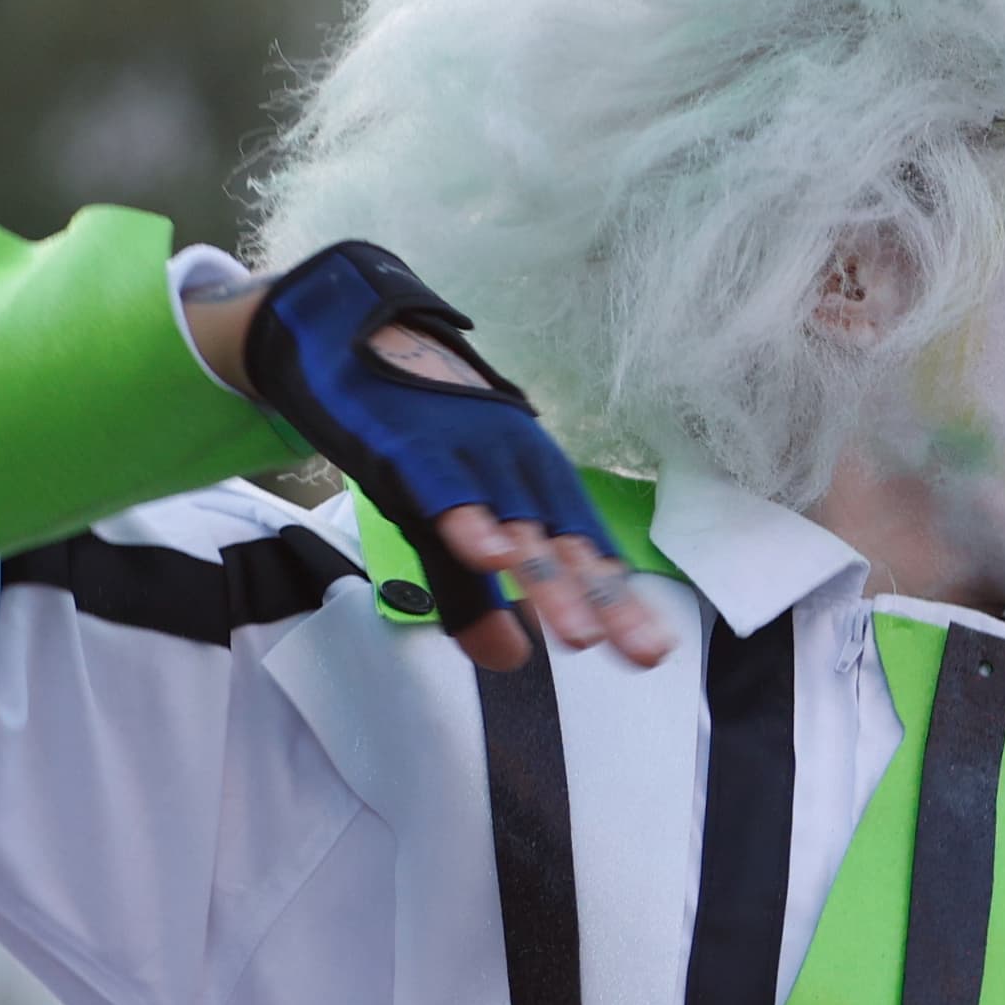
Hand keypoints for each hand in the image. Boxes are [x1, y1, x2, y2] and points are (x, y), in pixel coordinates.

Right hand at [197, 247, 675, 673]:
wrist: (355, 345)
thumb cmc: (414, 440)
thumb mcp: (448, 522)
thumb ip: (473, 595)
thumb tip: (510, 659)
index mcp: (531, 484)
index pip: (582, 550)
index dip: (616, 601)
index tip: (649, 652)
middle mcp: (515, 468)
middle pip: (564, 542)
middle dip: (599, 599)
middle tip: (634, 652)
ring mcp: (470, 453)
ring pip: (516, 523)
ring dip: (546, 578)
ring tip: (577, 633)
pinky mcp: (418, 444)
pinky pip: (448, 488)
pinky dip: (470, 521)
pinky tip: (490, 555)